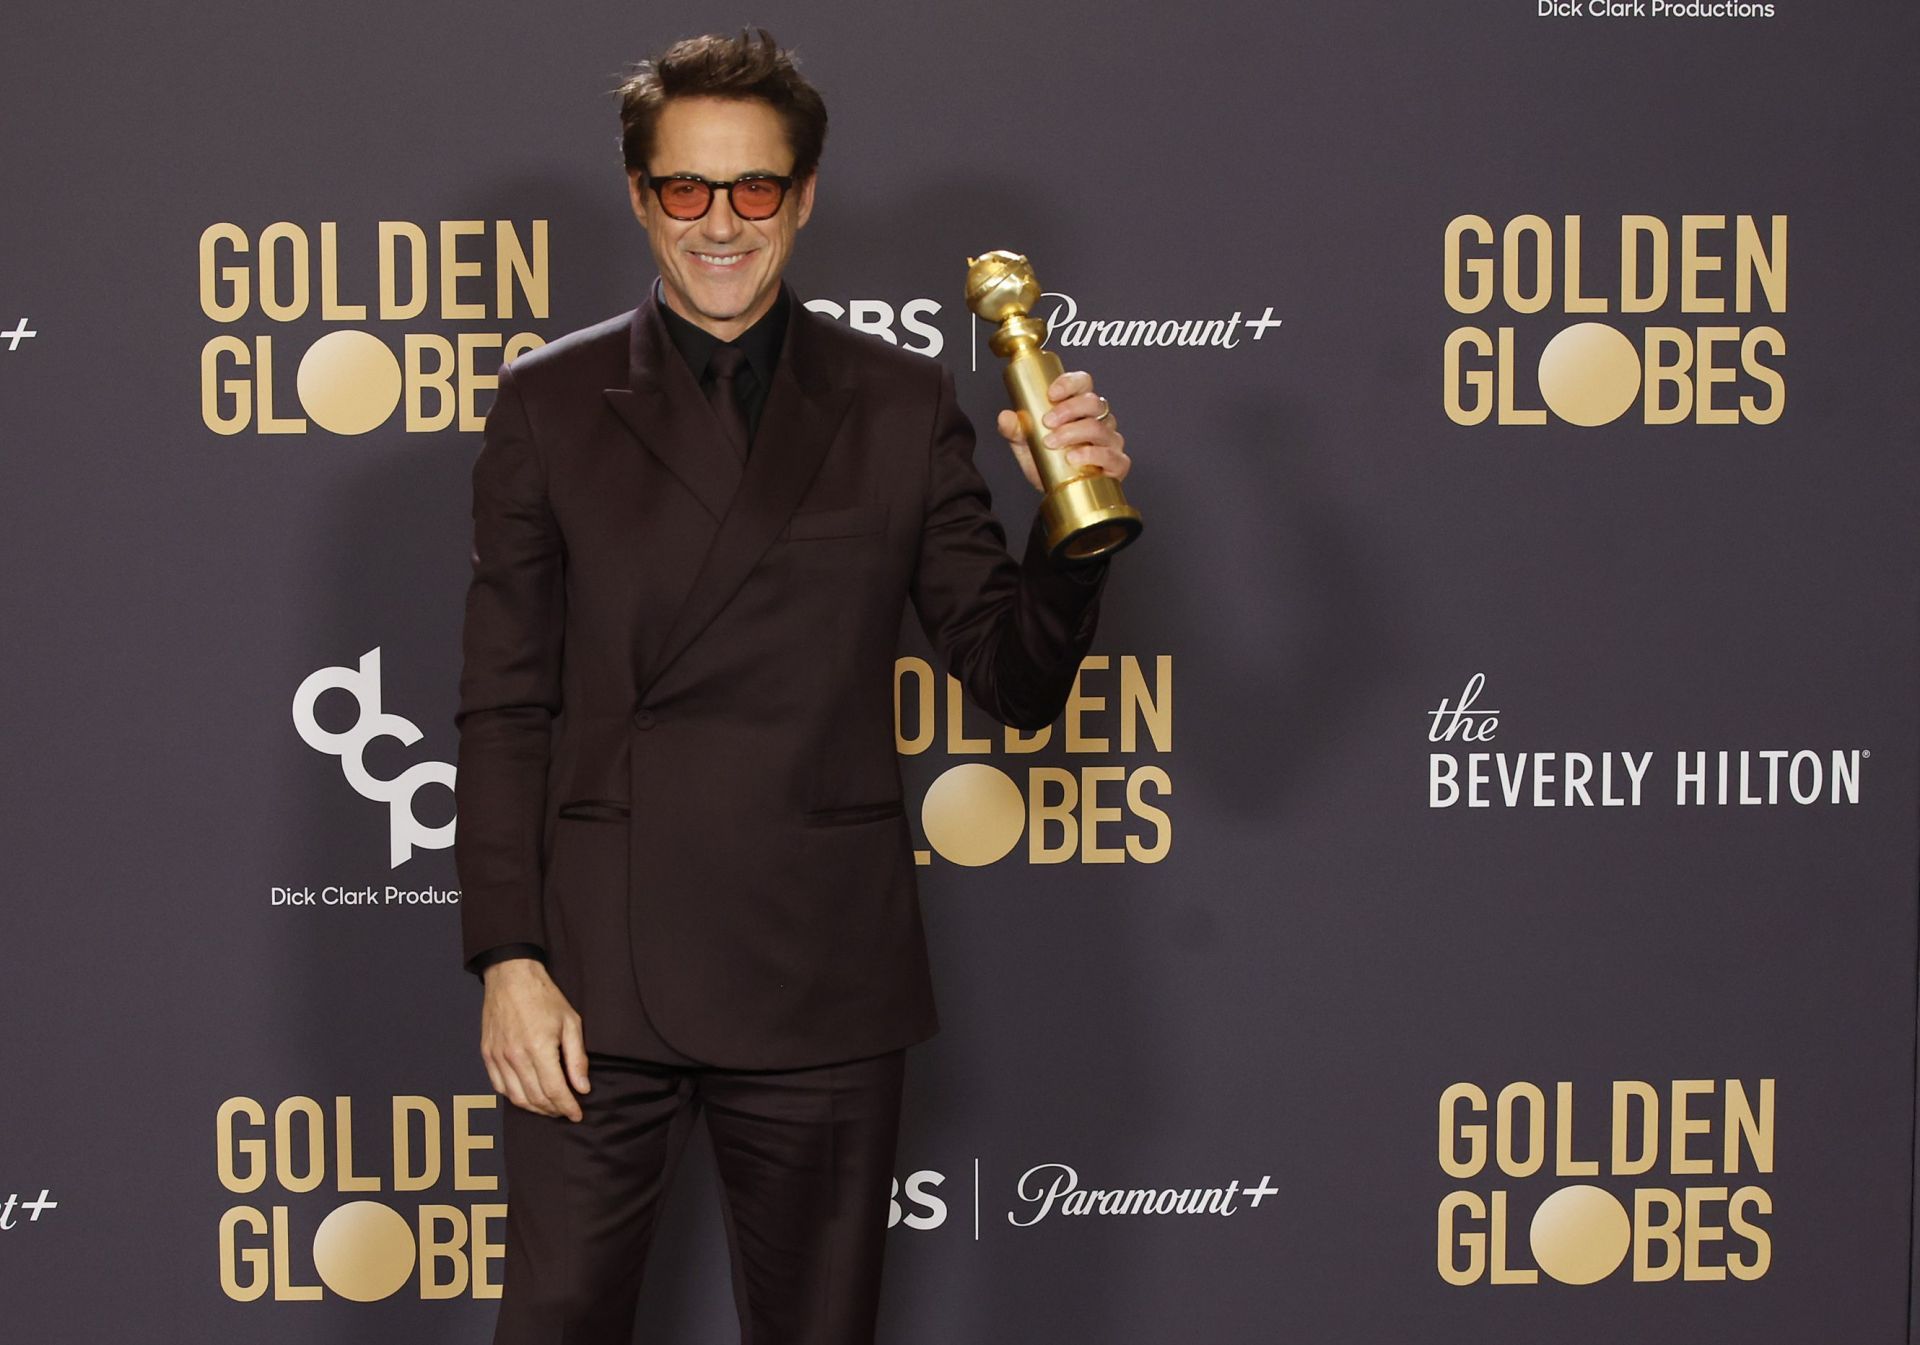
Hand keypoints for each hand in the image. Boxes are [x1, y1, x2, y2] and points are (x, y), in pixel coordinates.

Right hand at [480, 958, 589, 1120]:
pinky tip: (528, 1096)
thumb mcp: (571, 1022)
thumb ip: (576, 1059)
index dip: (568, 1107)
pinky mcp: (488, 1055)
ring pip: (517, 1097)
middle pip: (536, 1098)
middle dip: (554, 1110)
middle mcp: (515, 1057)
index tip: (577, 1115)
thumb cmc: (544, 997)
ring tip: (550, 1107)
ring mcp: (498, 1057)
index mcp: (539, 1048)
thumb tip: (582, 1088)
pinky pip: (500, 1087)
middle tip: (566, 1110)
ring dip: (535, 1108)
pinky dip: (515, 1097)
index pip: (555, 1091)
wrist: (511, 977)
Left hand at [995, 370, 1130, 492]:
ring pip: (1099, 428)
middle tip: (1047, 423)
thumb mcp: (1027, 444)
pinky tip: (1074, 458)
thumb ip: (1015, 430)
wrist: (1057, 493)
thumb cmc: (1048, 462)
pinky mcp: (1117, 463)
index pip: (1083, 383)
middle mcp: (1100, 420)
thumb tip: (1006, 417)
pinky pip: (1110, 455)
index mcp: (1081, 407)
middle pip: (1093, 403)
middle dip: (1068, 409)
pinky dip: (1091, 455)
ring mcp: (1111, 441)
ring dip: (1074, 432)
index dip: (1070, 383)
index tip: (1051, 393)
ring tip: (1052, 443)